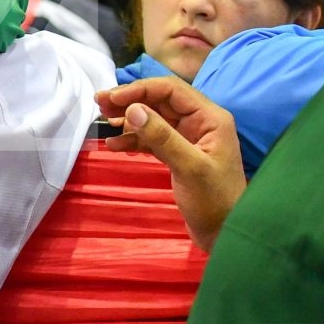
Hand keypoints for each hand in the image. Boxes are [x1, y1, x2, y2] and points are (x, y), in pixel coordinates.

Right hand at [96, 77, 245, 251]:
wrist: (224, 234)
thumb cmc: (214, 201)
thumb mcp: (189, 167)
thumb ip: (162, 137)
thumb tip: (132, 110)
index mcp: (210, 118)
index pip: (170, 90)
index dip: (139, 90)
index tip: (111, 99)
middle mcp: (200, 122)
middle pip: (160, 101)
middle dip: (130, 101)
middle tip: (100, 104)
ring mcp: (189, 138)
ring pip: (154, 119)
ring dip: (129, 119)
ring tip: (104, 123)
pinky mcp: (178, 154)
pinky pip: (152, 138)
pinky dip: (133, 139)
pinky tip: (114, 144)